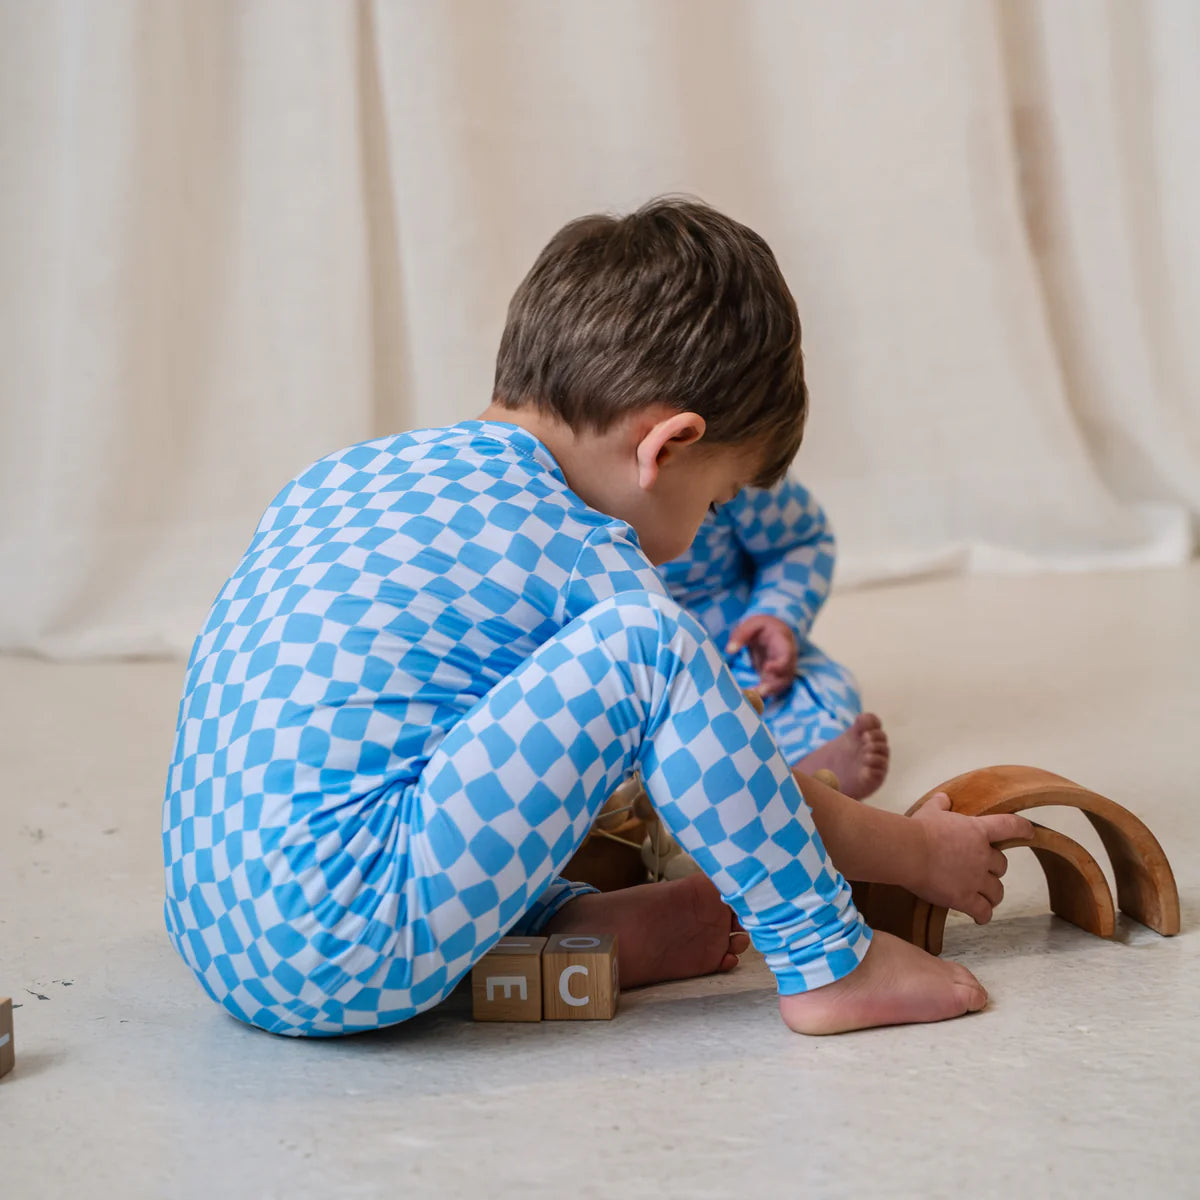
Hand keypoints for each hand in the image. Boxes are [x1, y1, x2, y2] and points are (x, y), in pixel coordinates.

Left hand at [726, 615, 797, 697]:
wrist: (775, 632)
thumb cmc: (764, 627)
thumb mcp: (752, 624)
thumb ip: (741, 635)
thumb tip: (729, 650)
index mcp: (783, 644)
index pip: (786, 656)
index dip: (779, 665)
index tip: (767, 669)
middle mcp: (786, 660)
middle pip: (785, 676)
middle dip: (773, 686)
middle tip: (757, 692)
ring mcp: (782, 671)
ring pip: (779, 686)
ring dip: (765, 694)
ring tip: (748, 699)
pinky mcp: (774, 679)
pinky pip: (770, 690)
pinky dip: (759, 696)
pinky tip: (745, 699)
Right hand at [909, 794, 1034, 923]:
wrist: (908, 851)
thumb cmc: (918, 830)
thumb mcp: (930, 811)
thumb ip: (940, 804)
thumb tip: (944, 799)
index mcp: (977, 831)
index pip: (1010, 827)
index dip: (1022, 829)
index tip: (1029, 831)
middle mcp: (982, 856)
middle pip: (1002, 865)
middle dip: (995, 869)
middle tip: (983, 872)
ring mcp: (975, 878)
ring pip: (997, 891)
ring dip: (993, 894)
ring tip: (985, 898)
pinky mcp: (964, 898)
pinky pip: (982, 911)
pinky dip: (983, 915)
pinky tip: (980, 917)